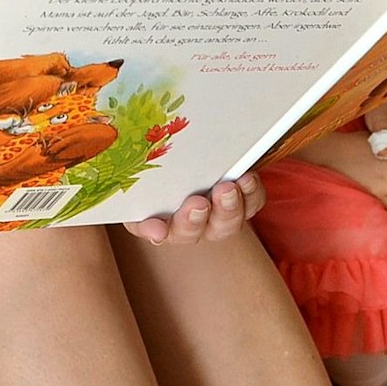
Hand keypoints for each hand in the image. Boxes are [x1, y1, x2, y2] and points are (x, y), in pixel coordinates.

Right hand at [123, 175, 263, 244]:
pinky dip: (251, 193)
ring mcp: (218, 216)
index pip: (155, 231)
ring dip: (228, 208)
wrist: (184, 154)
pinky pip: (251, 203)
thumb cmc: (157, 170)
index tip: (157, 230)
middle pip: (193, 231)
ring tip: (229, 188)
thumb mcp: (141, 178)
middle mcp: (191, 225)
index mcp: (159, 220)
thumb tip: (150, 220)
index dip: (154, 231)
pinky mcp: (243, 201)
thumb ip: (135, 189)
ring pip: (227, 223)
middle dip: (195, 219)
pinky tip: (247, 178)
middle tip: (198, 203)